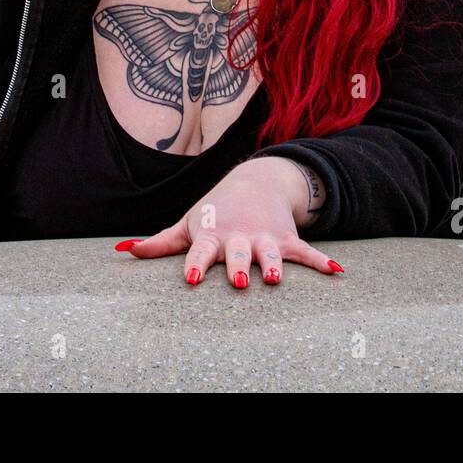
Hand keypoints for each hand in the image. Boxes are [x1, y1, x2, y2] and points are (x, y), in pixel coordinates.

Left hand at [116, 157, 343, 286]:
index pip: (201, 251)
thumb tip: (125, 250)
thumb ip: (160, 242)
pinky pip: (306, 252)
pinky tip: (337, 272)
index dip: (197, 264)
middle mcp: (238, 236)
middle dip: (238, 265)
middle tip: (239, 280)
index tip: (194, 278)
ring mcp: (264, 238)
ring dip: (274, 263)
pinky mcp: (286, 239)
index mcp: (212, 235)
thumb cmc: (214, 211)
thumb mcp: (188, 224)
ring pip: (271, 252)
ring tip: (275, 277)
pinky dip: (322, 261)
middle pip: (238, 254)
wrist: (254, 182)